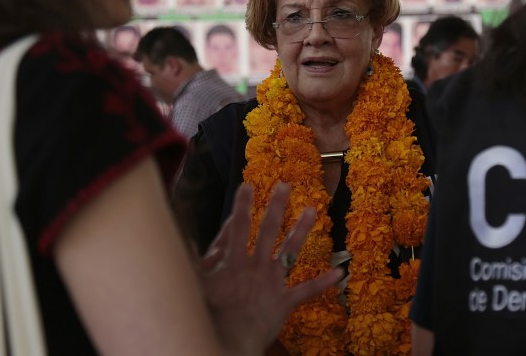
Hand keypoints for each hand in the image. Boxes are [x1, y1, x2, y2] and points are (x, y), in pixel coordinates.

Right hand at [201, 183, 341, 355]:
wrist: (229, 341)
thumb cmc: (209, 315)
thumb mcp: (194, 285)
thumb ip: (191, 260)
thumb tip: (185, 238)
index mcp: (234, 261)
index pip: (237, 226)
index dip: (242, 205)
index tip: (247, 186)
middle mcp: (256, 266)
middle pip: (268, 230)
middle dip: (275, 206)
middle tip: (284, 186)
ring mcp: (273, 282)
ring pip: (290, 250)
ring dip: (302, 229)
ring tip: (312, 210)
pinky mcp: (284, 301)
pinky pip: (307, 290)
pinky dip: (324, 282)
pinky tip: (340, 273)